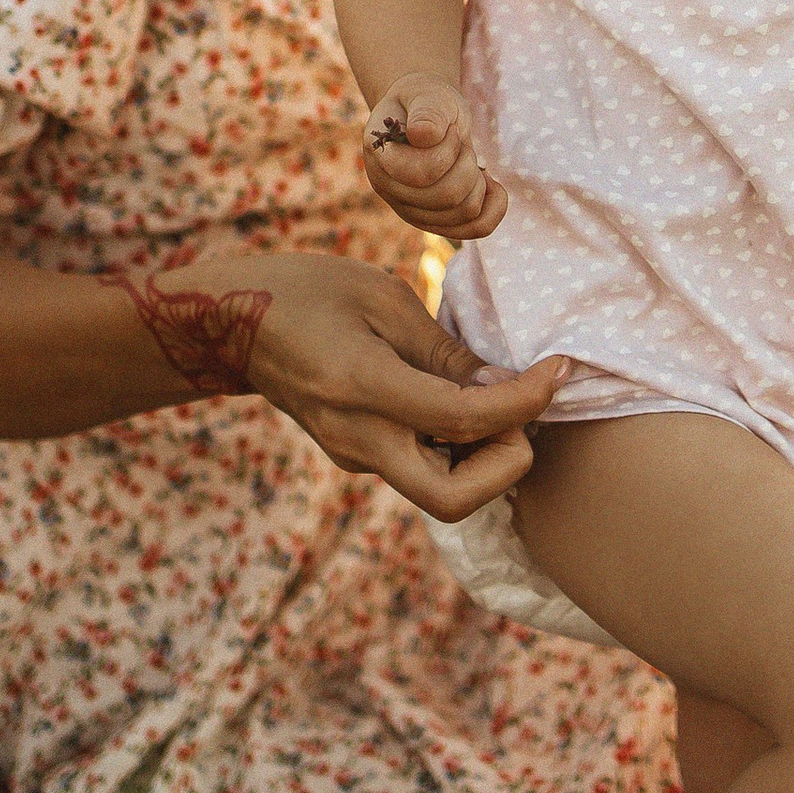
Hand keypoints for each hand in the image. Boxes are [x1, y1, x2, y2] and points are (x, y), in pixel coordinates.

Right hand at [157, 247, 559, 518]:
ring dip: (487, 460)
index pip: (466, 420)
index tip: (560, 370)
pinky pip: (424, 470)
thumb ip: (444, 352)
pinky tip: (465, 402)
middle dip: (508, 465)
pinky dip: (460, 449)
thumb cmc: (309, 292)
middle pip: (455, 500)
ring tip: (501, 399)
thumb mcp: (383, 298)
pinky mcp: (357, 457)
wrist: (233, 325)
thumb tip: (505, 387)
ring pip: (442, 494)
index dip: (526, 402)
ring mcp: (355, 456)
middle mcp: (359, 439)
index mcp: (364, 388)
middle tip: (524, 411)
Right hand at [361, 78, 507, 241]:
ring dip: (478, 182)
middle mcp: (389, 190)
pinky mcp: (435, 223)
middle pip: (447, 197)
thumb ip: (427, 110)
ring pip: (464, 214)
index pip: (421, 174)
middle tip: (461, 144)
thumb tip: (422, 135)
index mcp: (380, 157)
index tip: (450, 130)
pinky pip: (476, 229)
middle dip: (467, 164)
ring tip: (467, 160)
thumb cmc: (426, 101)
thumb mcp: (428, 93)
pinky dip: (494, 206)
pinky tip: (489, 183)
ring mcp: (411, 212)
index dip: (448, 150)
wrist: (427, 117)